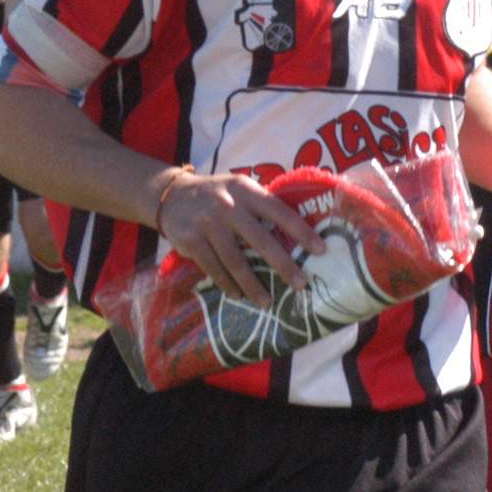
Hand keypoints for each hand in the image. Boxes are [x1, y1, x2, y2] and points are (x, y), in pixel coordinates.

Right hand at [155, 169, 323, 306]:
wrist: (170, 196)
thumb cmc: (216, 196)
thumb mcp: (238, 190)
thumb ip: (260, 206)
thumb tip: (296, 234)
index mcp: (245, 190)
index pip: (279, 211)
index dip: (301, 231)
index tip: (320, 249)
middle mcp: (227, 205)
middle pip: (260, 240)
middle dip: (283, 265)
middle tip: (300, 285)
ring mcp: (207, 223)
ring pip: (235, 260)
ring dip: (253, 285)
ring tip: (266, 302)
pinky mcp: (191, 240)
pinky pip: (213, 267)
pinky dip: (227, 284)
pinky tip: (237, 295)